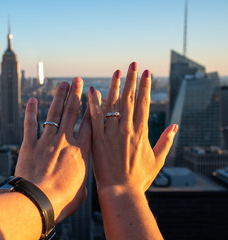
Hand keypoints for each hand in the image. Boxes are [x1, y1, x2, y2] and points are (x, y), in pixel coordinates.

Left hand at [15, 77, 90, 222]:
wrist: (37, 201)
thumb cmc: (62, 201)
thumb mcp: (81, 191)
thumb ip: (82, 178)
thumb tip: (80, 178)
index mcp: (81, 152)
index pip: (90, 125)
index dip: (92, 108)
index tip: (94, 96)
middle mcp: (65, 141)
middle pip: (72, 113)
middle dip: (76, 94)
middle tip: (77, 80)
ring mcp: (46, 141)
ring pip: (54, 114)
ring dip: (58, 97)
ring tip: (63, 84)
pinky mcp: (29, 145)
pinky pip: (30, 124)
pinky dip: (31, 112)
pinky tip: (32, 100)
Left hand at [88, 62, 177, 194]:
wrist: (121, 191)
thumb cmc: (139, 178)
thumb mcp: (158, 160)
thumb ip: (166, 141)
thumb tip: (175, 126)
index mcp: (142, 133)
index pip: (144, 104)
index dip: (145, 87)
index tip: (146, 73)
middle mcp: (127, 129)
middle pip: (129, 99)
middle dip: (131, 80)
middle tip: (132, 64)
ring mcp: (111, 134)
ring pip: (112, 105)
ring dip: (114, 86)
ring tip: (116, 72)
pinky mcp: (97, 140)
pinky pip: (94, 118)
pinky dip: (93, 103)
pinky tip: (92, 90)